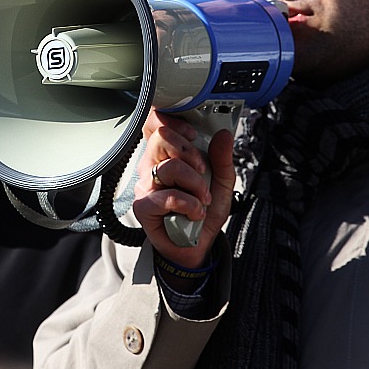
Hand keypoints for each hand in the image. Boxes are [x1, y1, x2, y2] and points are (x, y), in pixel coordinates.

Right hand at [132, 110, 234, 269]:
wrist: (197, 246)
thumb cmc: (203, 212)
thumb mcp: (222, 183)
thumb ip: (222, 159)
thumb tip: (224, 136)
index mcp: (167, 155)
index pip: (157, 125)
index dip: (173, 122)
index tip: (193, 134)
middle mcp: (152, 166)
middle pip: (161, 137)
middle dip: (189, 152)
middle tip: (203, 171)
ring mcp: (145, 186)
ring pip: (169, 167)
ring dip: (195, 184)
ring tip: (203, 198)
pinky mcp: (144, 206)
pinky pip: (167, 196)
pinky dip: (189, 204)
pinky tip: (194, 212)